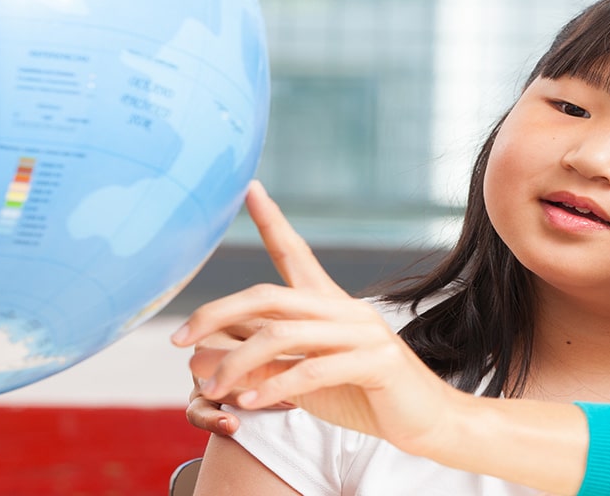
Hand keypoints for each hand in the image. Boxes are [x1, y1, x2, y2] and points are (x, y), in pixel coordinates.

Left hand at [171, 181, 469, 454]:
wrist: (430, 421)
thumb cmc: (367, 397)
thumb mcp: (308, 379)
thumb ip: (268, 364)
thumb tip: (209, 360)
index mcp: (332, 304)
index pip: (296, 253)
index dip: (272, 220)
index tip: (249, 189)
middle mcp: (348, 309)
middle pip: (269, 297)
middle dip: (216, 314)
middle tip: (178, 339)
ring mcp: (365, 333)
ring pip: (283, 335)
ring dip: (237, 364)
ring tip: (212, 390)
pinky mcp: (378, 363)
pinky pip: (313, 370)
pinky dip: (274, 388)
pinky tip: (250, 405)